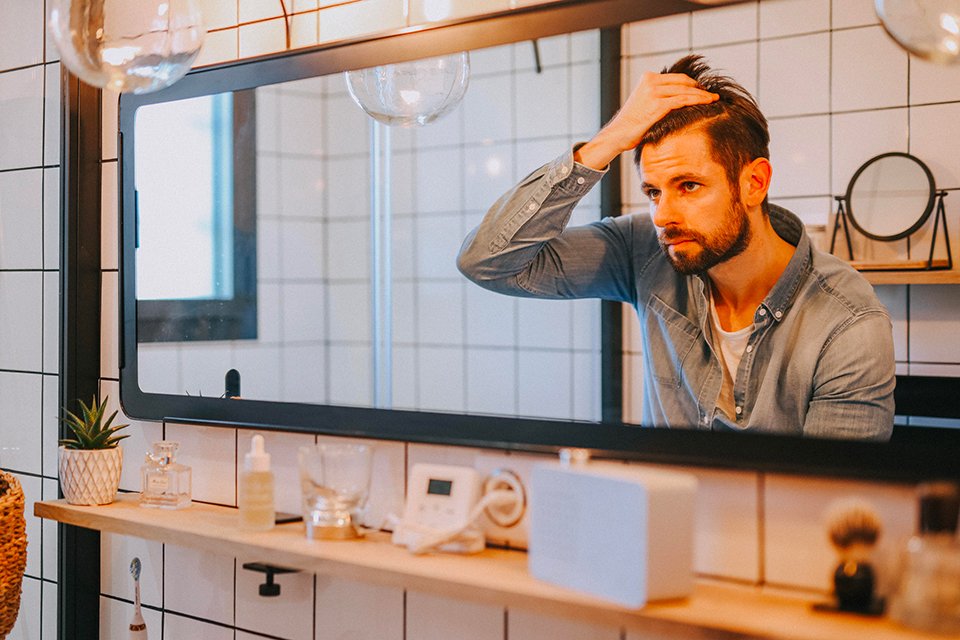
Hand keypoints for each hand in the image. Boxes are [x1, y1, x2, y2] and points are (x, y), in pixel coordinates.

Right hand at [575, 72, 717, 169]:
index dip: (691, 83)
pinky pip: (683, 100)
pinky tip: (707, 103)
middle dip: (699, 88)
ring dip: (702, 94)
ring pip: (685, 90)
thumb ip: (658, 97)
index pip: (676, 78)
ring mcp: (654, 92)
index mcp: (647, 78)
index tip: (702, 90)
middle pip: (683, 81)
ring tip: (714, 99)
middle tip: (711, 95)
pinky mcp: (658, 105)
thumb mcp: (644, 103)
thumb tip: (676, 100)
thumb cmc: (631, 125)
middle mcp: (650, 82)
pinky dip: (697, 100)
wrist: (617, 135)